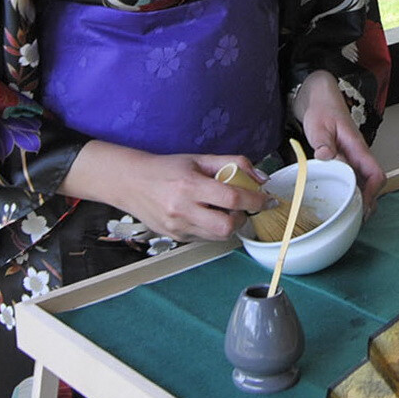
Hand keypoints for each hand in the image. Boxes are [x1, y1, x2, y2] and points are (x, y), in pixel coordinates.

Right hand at [61, 143, 269, 242]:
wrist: (131, 183)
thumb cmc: (166, 168)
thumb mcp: (199, 159)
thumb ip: (233, 164)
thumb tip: (261, 178)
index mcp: (190, 186)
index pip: (232, 197)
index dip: (255, 200)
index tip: (268, 200)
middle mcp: (182, 210)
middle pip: (227, 226)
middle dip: (241, 218)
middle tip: (240, 207)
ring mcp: (177, 227)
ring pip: (217, 237)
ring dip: (228, 225)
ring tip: (221, 209)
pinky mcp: (175, 238)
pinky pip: (204, 238)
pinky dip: (212, 229)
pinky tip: (205, 215)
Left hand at [293, 71, 385, 213]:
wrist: (320, 97)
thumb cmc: (322, 109)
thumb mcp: (319, 125)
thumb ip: (324, 143)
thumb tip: (328, 158)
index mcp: (357, 147)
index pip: (375, 174)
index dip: (372, 192)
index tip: (362, 206)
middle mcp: (359, 155)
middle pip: (373, 183)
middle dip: (368, 202)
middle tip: (355, 219)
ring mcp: (353, 158)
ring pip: (364, 182)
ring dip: (360, 198)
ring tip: (348, 215)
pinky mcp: (345, 158)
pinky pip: (353, 178)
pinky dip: (350, 190)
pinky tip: (340, 198)